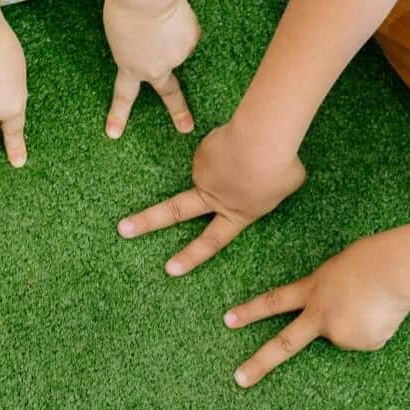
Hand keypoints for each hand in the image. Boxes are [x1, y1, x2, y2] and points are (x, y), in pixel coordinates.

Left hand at [103, 0, 198, 138]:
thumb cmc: (124, 10)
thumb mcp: (119, 34)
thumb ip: (136, 47)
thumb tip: (159, 47)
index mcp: (130, 67)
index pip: (124, 95)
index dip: (118, 115)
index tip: (114, 134)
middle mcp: (156, 69)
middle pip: (170, 93)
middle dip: (178, 111)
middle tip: (186, 127)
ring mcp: (177, 57)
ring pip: (177, 46)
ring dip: (172, 33)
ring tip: (161, 16)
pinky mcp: (192, 41)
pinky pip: (188, 32)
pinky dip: (182, 22)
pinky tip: (174, 13)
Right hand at [118, 116, 304, 275]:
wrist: (261, 141)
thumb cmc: (281, 166)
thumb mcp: (286, 186)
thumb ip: (269, 188)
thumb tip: (257, 178)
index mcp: (238, 214)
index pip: (212, 242)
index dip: (191, 256)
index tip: (169, 270)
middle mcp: (214, 198)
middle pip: (173, 212)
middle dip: (146, 222)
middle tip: (122, 229)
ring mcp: (203, 174)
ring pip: (216, 167)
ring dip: (233, 158)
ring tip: (258, 150)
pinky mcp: (202, 152)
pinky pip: (220, 147)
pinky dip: (233, 143)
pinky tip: (246, 139)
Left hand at [224, 237, 409, 386]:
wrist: (394, 270)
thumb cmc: (372, 260)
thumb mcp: (339, 271)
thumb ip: (329, 294)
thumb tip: (338, 319)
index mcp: (313, 290)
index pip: (274, 302)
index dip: (250, 311)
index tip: (227, 320)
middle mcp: (320, 316)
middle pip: (285, 344)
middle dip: (260, 363)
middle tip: (239, 380)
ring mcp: (339, 333)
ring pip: (347, 336)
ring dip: (361, 322)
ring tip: (376, 302)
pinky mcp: (362, 344)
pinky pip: (368, 339)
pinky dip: (377, 328)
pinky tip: (385, 313)